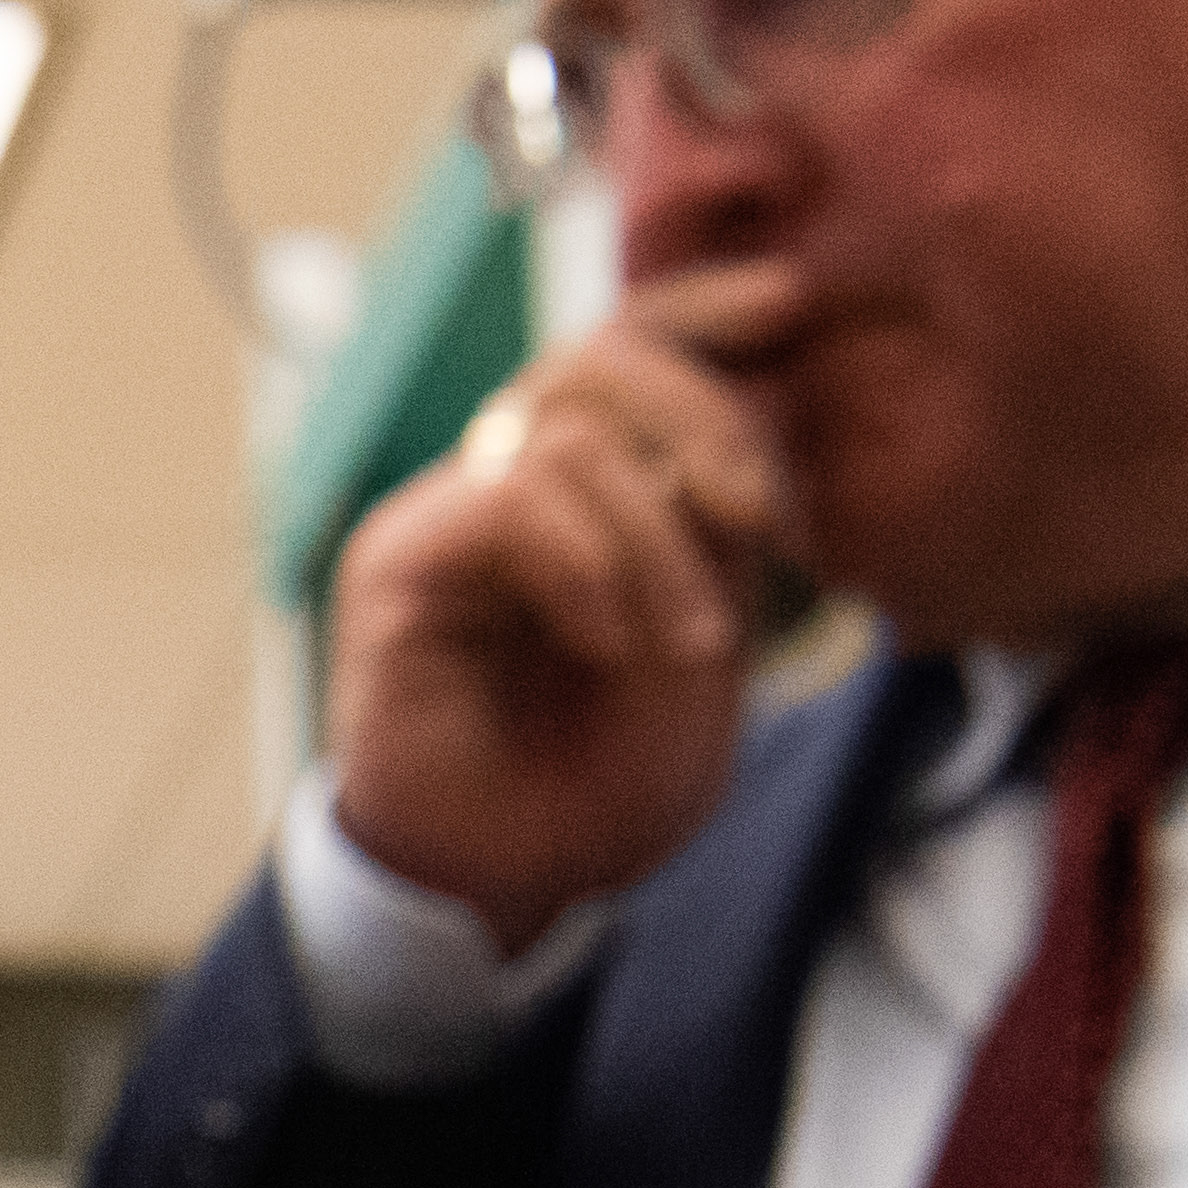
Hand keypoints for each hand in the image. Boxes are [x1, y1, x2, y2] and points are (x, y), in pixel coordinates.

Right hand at [324, 262, 804, 954]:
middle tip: (759, 522)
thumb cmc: (598, 783)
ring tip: (685, 645)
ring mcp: (444, 519)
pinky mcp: (398, 565)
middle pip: (598, 357)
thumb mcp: (704, 644)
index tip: (789, 302)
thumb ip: (715, 532)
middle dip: (705, 418)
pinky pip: (512, 502)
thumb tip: (733, 426)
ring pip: (568, 434)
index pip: (624, 348)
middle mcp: (501, 484)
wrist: (506, 885)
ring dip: (658, 542)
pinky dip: (586, 565)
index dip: (699, 308)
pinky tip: (610, 641)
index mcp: (579, 490)